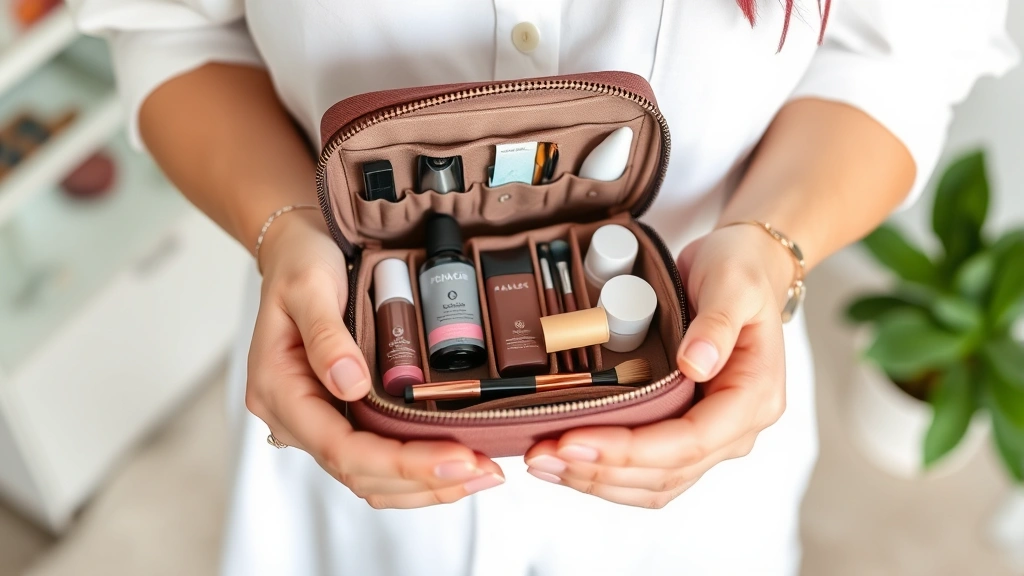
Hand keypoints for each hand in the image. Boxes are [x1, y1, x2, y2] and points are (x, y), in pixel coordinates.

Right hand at [246, 211, 503, 507]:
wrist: (298, 249)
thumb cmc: (299, 264)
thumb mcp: (308, 286)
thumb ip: (326, 335)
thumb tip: (351, 384)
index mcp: (280, 391)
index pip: (341, 448)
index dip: (401, 461)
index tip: (456, 457)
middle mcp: (296, 417)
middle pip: (360, 473)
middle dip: (426, 479)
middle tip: (486, 471)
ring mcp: (319, 421)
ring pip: (371, 479)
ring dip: (427, 486)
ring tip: (482, 475)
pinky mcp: (341, 417)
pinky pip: (377, 460)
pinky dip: (416, 471)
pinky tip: (455, 466)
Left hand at [523, 224, 790, 507]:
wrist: (744, 267)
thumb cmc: (742, 272)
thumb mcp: (733, 284)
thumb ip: (717, 324)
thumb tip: (694, 363)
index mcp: (752, 397)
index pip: (689, 442)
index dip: (629, 449)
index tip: (574, 440)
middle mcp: (735, 428)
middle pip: (665, 472)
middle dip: (600, 469)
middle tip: (541, 455)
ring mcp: (710, 435)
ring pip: (653, 482)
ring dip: (596, 479)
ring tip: (543, 462)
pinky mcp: (684, 430)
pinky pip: (647, 469)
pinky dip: (605, 472)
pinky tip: (566, 462)